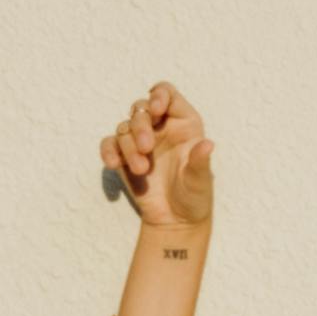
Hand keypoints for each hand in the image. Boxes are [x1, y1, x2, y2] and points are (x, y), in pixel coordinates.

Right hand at [98, 84, 215, 247]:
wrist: (175, 221)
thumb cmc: (194, 196)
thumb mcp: (200, 180)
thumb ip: (200, 162)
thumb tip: (208, 144)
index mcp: (183, 124)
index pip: (167, 94)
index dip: (159, 96)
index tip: (156, 110)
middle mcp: (160, 127)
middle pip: (141, 108)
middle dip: (140, 126)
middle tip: (147, 149)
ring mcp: (140, 141)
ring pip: (125, 127)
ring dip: (128, 146)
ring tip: (141, 170)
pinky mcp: (124, 157)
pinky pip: (110, 144)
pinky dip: (108, 151)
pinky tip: (112, 164)